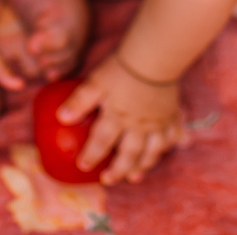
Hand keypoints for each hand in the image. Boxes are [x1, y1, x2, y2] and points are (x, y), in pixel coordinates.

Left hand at [57, 53, 188, 184]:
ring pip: (153, 150)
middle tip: (108, 180)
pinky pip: (175, 133)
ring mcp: (158, 121)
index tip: (83, 166)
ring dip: (144, 165)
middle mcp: (138, 125)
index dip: (91, 155)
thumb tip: (61, 117)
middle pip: (129, 154)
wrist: (155, 57)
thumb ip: (80, 101)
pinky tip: (173, 148)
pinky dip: (174, 143)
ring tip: (135, 176)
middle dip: (118, 170)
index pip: (101, 142)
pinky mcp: (172, 113)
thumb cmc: (122, 68)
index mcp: (117, 117)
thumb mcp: (96, 82)